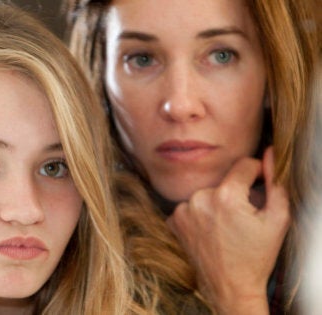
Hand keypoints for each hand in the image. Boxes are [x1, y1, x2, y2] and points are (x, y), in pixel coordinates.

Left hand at [167, 147, 290, 314]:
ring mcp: (182, 211)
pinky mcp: (173, 221)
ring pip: (206, 193)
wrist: (230, 286)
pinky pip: (191, 207)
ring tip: (225, 227)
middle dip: (236, 192)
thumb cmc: (256, 256)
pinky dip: (200, 215)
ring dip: (216, 203)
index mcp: (226, 196)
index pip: (244, 164)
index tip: (259, 187)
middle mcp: (199, 199)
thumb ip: (275, 183)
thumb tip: (270, 155)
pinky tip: (210, 231)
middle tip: (242, 217)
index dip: (256, 174)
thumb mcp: (277, 219)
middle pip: (224, 181)